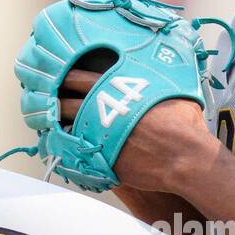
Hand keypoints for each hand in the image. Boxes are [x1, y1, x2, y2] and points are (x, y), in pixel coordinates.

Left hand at [58, 68, 214, 193]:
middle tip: (48, 102)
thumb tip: (164, 72)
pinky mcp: (101, 161)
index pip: (80, 79)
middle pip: (67, 104)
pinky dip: (70, 153)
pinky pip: (77, 156)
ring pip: (67, 130)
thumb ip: (158, 83)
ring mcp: (99, 138)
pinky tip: (67, 151)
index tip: (59, 78)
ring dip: (59, 128)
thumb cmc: (184, 125)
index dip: (67, 79)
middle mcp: (103, 112)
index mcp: (118, 91)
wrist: (185, 158)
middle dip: (55, 102)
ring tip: (53, 127)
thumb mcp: (172, 91)